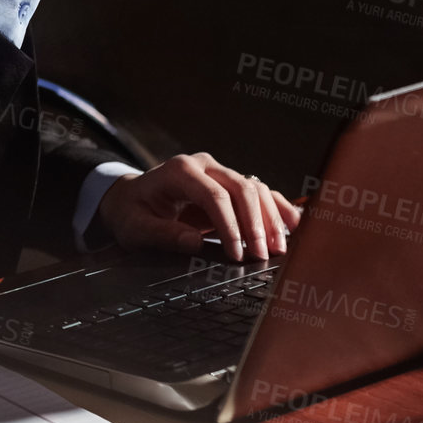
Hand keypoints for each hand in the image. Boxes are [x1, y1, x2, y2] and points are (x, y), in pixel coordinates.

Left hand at [96, 153, 301, 262]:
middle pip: (240, 187)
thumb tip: (194, 243)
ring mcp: (218, 172)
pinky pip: (259, 191)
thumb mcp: (136, 227)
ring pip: (254, 187)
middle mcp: (202, 166)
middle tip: (263, 256)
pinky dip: (276, 207)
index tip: (238, 255)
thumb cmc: (132, 212)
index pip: (214, 196)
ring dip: (270, 218)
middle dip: (255, 223)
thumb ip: (162, 234)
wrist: (131, 199)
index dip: (230, 226)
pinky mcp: (228, 185)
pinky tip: (292, 225)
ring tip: (278, 248)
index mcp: (179, 171)